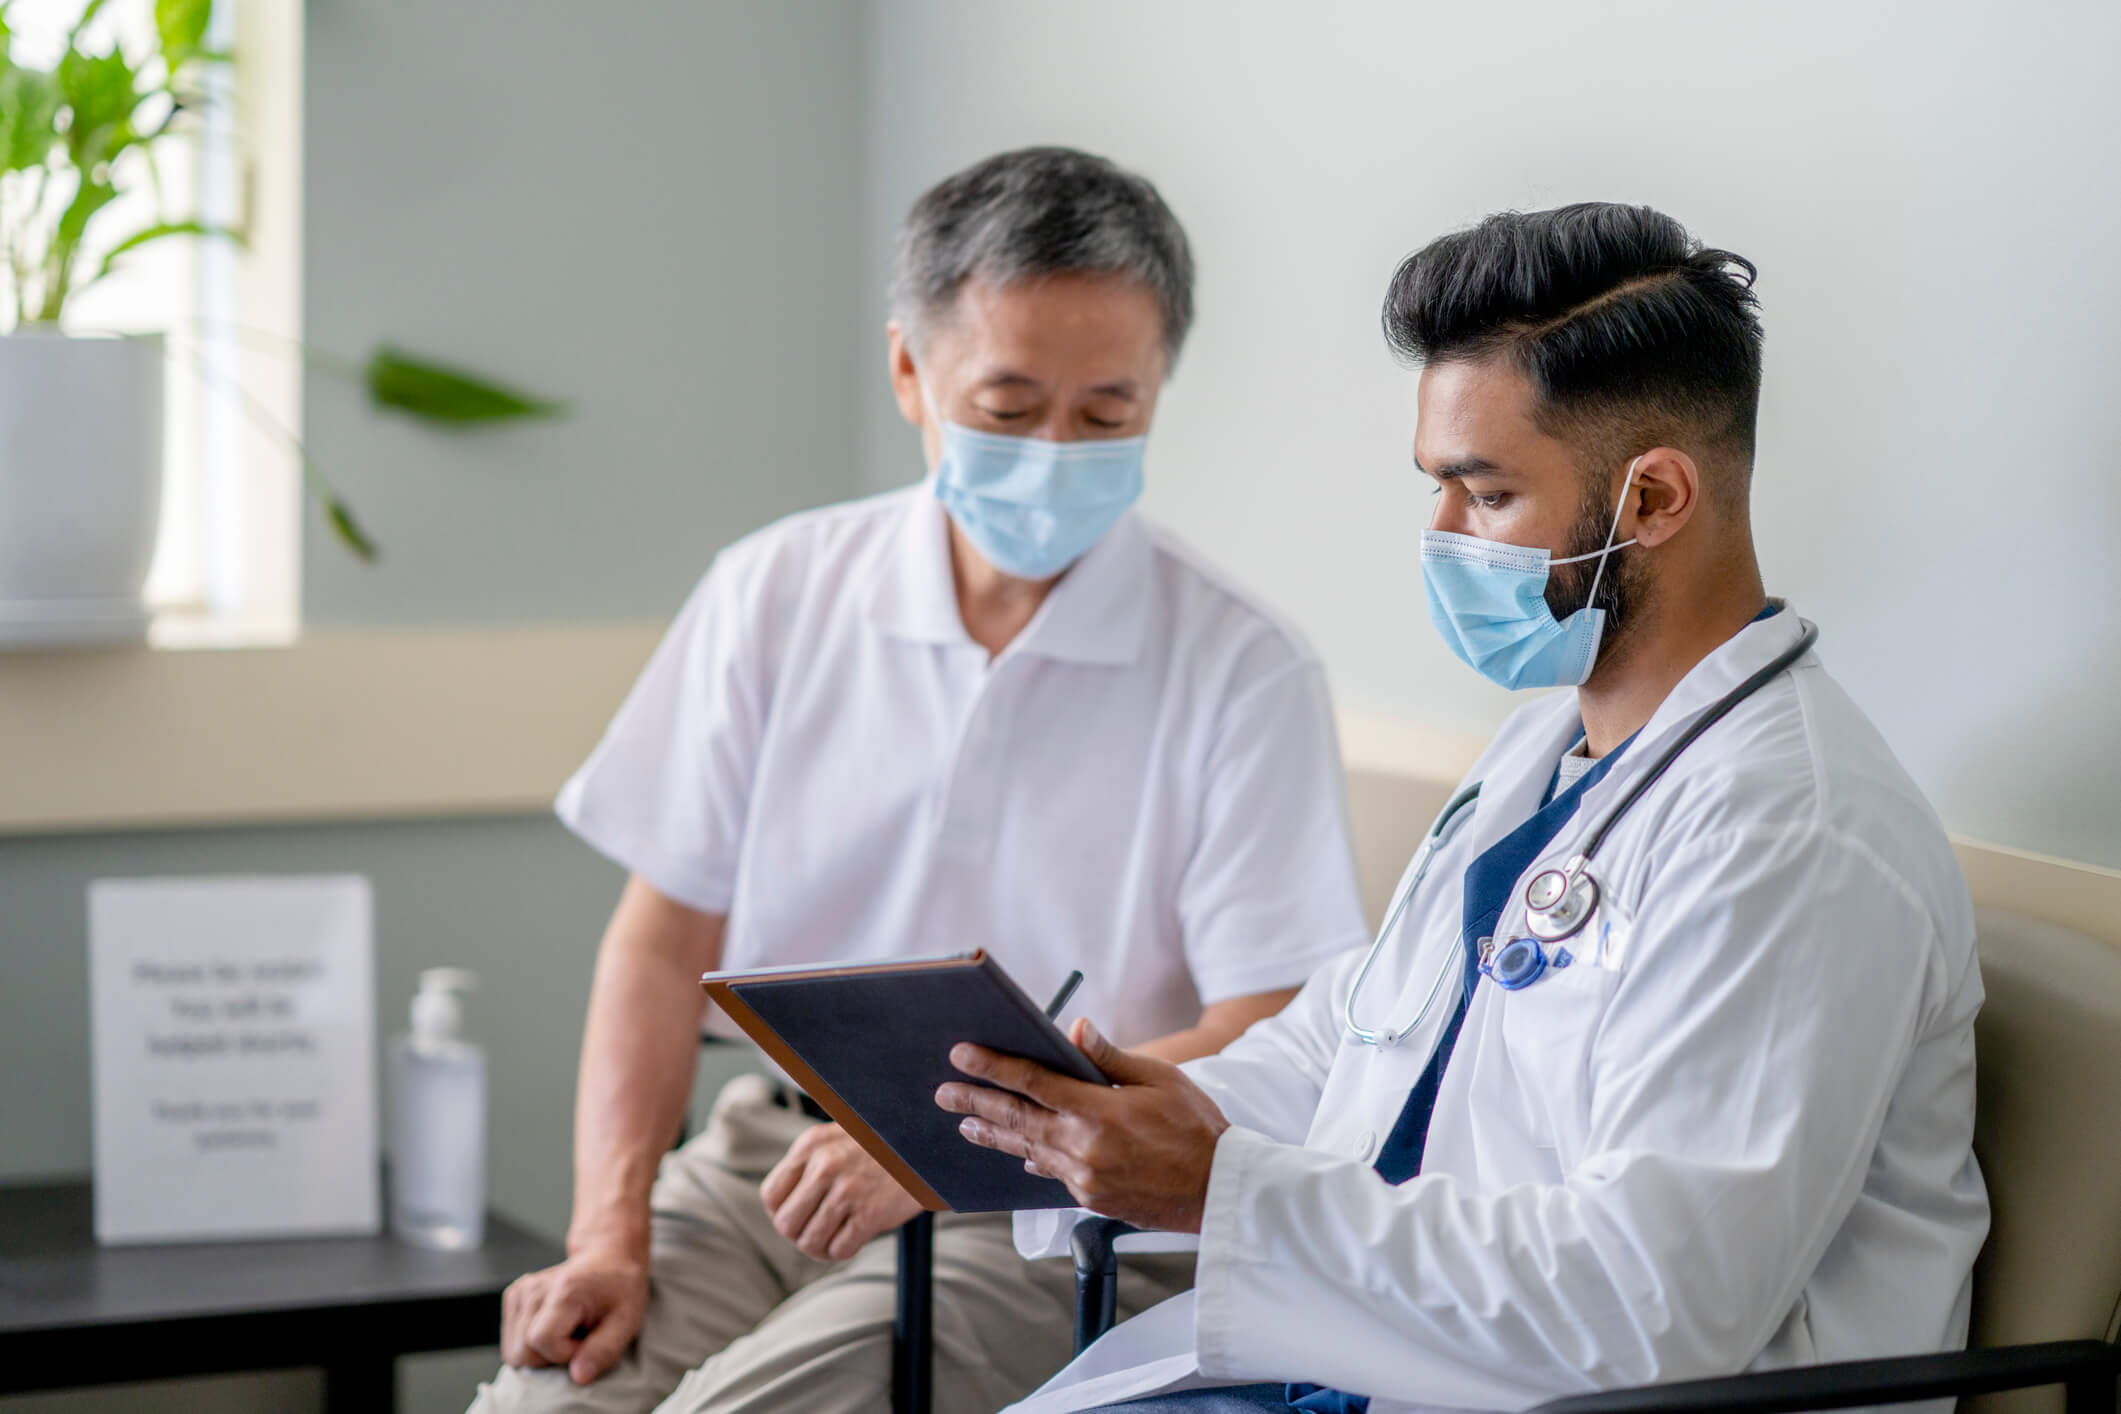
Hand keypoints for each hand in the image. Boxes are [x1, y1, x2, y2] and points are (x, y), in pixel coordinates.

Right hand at [500, 1245, 648, 1384]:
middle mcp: (534, 1289)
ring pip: (513, 1352)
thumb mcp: (626, 1321)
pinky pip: (511, 1341)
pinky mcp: (513, 1296)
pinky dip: (531, 1342)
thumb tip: (578, 1377)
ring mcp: (520, 1291)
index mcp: (563, 1292)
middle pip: (520, 1352)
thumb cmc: (619, 1289)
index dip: (564, 1353)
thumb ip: (604, 1350)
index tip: (587, 1339)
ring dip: (541, 1351)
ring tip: (567, 1330)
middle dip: (550, 1357)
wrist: (608, 1258)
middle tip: (577, 1338)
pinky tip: (554, 1325)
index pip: (541, 1340)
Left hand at [760, 1122, 924, 1259]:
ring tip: (834, 1239)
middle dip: (799, 1235)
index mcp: (811, 1145)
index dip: (780, 1214)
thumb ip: (809, 1164)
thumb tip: (780, 1207)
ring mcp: (847, 1191)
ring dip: (820, 1248)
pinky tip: (852, 1239)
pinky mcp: (870, 1214)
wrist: (928, 1144)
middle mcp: (825, 1166)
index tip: (797, 1217)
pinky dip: (842, 1251)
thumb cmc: (881, 1144)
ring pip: (810, 1242)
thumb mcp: (837, 1138)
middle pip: (786, 1225)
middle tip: (818, 1231)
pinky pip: (839, 1250)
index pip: (771, 1195)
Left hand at [936, 1017, 1229, 1232]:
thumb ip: (1110, 1057)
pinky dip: (1030, 1158)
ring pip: (1027, 1151)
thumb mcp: (1160, 1080)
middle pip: (1017, 1120)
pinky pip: (1051, 1173)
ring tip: (965, 1122)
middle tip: (943, 1091)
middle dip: (977, 1101)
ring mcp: (1084, 1178)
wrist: (1217, 1191)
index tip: (961, 1054)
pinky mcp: (1090, 1198)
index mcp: (1100, 1113)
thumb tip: (1074, 1027)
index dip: (993, 1066)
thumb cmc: (1196, 1128)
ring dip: (993, 1134)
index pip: (1033, 1083)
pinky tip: (1016, 1152)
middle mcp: (1084, 1148)